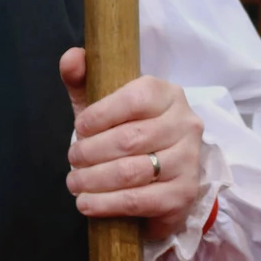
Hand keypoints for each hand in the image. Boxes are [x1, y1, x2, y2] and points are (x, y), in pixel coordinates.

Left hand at [61, 47, 203, 241]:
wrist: (160, 177)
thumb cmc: (126, 132)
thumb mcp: (102, 105)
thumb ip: (84, 80)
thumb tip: (71, 56)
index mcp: (166, 94)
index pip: (134, 99)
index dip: (100, 115)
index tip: (79, 129)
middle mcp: (185, 124)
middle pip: (129, 139)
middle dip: (90, 152)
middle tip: (72, 160)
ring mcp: (189, 161)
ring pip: (132, 171)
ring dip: (94, 180)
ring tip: (75, 183)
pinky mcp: (184, 194)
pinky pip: (139, 200)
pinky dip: (107, 204)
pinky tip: (88, 203)